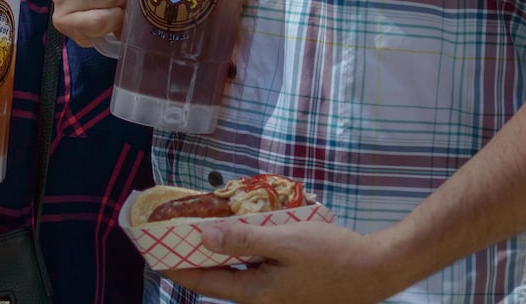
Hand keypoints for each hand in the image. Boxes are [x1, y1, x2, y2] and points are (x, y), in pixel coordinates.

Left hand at [163, 221, 404, 303]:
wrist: (375, 270)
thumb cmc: (331, 255)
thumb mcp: (284, 242)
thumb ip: (242, 239)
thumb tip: (201, 235)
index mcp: (255, 294)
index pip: (201, 280)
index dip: (174, 263)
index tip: (150, 247)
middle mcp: (260, 299)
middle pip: (214, 278)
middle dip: (188, 257)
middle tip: (167, 234)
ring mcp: (274, 293)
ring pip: (232, 273)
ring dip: (212, 253)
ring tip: (194, 228)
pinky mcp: (286, 285)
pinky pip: (250, 268)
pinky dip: (236, 251)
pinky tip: (236, 234)